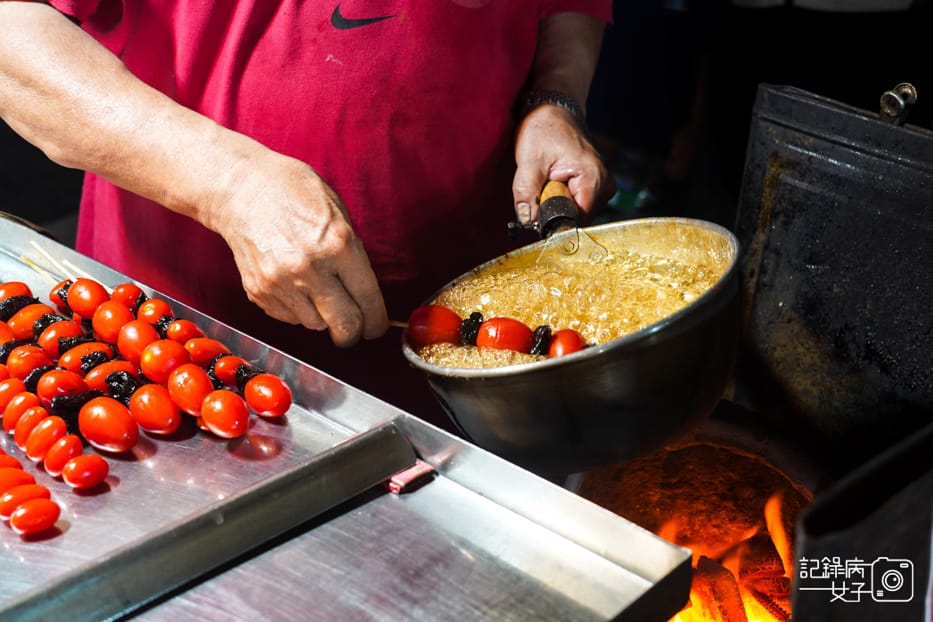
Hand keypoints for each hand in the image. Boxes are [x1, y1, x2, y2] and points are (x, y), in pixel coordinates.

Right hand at [207, 150, 387, 347]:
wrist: (241, 189)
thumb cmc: (293, 192)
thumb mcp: (338, 213)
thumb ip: (353, 253)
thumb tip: (365, 292)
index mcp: (338, 246)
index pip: (368, 300)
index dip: (377, 321)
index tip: (376, 328)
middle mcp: (310, 269)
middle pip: (344, 325)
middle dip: (354, 332)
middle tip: (355, 329)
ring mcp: (281, 283)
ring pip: (316, 325)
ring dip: (323, 317)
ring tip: (318, 292)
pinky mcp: (259, 291)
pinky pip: (289, 317)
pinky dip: (297, 310)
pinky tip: (295, 286)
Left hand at [512, 105, 613, 225]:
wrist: (552, 113)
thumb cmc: (543, 130)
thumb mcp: (530, 160)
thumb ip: (527, 192)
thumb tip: (527, 220)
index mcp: (593, 176)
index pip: (578, 218)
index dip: (556, 220)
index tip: (539, 210)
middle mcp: (604, 182)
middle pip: (578, 217)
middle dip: (556, 210)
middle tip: (543, 186)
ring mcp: (602, 184)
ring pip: (578, 212)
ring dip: (559, 203)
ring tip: (550, 179)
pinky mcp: (597, 186)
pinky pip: (579, 204)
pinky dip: (564, 198)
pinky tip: (557, 181)